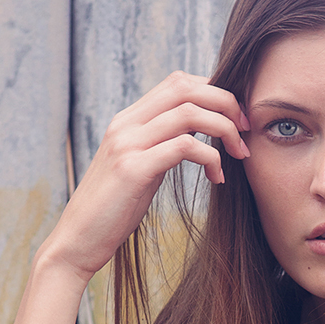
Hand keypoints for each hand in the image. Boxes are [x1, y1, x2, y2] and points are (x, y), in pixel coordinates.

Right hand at [45, 73, 248, 288]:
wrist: (77, 241)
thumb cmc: (112, 211)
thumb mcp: (139, 169)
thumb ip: (160, 146)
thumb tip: (193, 138)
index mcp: (128, 120)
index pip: (178, 82)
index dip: (214, 91)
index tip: (236, 118)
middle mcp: (126, 124)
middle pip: (187, 87)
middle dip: (227, 102)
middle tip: (246, 130)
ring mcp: (127, 144)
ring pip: (190, 113)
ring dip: (225, 129)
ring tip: (239, 154)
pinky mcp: (133, 170)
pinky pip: (184, 147)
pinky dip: (211, 158)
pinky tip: (217, 177)